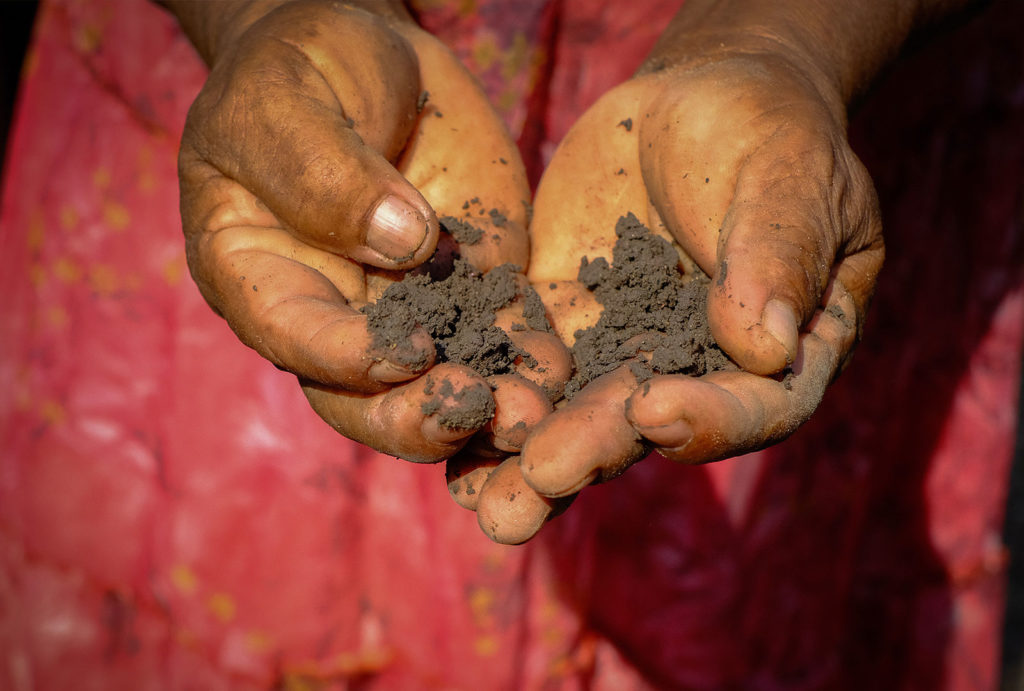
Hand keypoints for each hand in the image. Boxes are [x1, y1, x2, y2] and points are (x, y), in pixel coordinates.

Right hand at [174, 1, 562, 461]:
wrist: (371, 57)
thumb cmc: (300, 67)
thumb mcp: (285, 101)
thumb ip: (325, 172)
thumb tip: (400, 241)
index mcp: (262, 276)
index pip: (296, 336)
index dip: (347, 356)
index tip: (407, 350)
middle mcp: (333, 311)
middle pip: (365, 394)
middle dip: (420, 414)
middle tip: (475, 410)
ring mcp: (409, 306)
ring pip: (439, 381)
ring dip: (486, 406)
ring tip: (534, 410)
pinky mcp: (474, 285)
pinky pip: (501, 332)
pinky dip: (529, 356)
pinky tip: (558, 369)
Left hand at [467, 40, 883, 542]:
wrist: (694, 102)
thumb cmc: (766, 133)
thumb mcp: (787, 177)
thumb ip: (775, 253)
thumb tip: (765, 346)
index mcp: (778, 353)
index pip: (755, 404)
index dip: (711, 417)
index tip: (655, 408)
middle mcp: (695, 371)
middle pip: (650, 426)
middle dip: (593, 454)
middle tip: (539, 482)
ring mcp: (621, 351)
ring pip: (577, 414)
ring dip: (530, 460)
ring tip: (488, 506)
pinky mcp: (562, 321)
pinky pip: (524, 363)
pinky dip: (489, 396)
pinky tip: (444, 431)